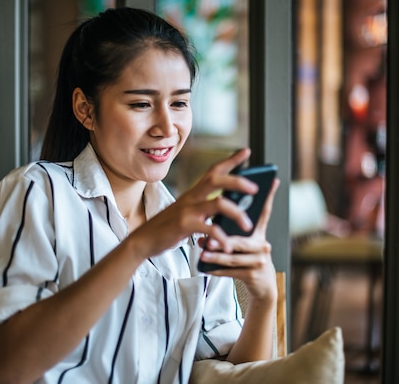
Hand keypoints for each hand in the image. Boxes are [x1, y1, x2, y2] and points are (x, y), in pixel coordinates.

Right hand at [127, 148, 260, 258]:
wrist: (143, 241)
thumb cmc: (168, 227)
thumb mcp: (187, 213)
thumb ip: (205, 209)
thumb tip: (230, 209)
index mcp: (193, 193)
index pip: (214, 170)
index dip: (231, 159)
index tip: (246, 151)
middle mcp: (191, 197)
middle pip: (217, 179)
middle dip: (238, 181)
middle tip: (255, 188)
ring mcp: (188, 210)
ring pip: (219, 203)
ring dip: (237, 214)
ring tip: (247, 226)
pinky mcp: (185, 225)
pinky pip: (210, 229)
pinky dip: (222, 239)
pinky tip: (228, 248)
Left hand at [198, 177, 279, 300]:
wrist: (262, 285)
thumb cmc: (248, 258)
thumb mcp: (245, 241)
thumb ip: (233, 228)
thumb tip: (214, 214)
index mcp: (259, 232)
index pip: (264, 211)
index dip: (268, 196)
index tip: (271, 181)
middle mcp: (263, 244)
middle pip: (241, 240)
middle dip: (223, 239)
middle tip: (207, 237)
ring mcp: (259, 261)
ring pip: (234, 257)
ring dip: (216, 256)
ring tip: (203, 252)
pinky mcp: (253, 275)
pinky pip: (232, 271)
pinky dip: (217, 269)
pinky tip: (205, 266)